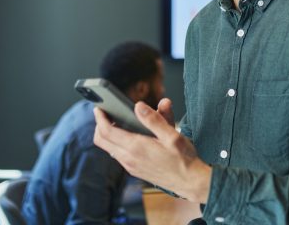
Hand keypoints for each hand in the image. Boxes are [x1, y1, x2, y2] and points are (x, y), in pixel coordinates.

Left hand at [92, 100, 211, 202]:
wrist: (189, 181)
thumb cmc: (183, 158)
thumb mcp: (172, 135)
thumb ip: (154, 120)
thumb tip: (139, 106)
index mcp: (136, 147)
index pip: (107, 131)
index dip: (100, 118)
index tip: (99, 108)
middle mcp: (129, 158)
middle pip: (102, 141)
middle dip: (99, 125)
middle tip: (104, 114)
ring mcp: (130, 166)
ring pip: (108, 149)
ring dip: (107, 136)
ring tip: (115, 122)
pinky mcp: (134, 170)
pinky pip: (117, 156)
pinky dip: (115, 144)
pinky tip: (127, 137)